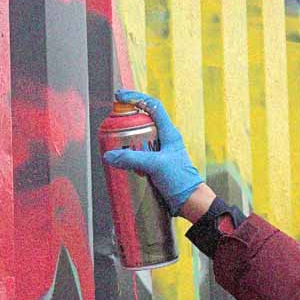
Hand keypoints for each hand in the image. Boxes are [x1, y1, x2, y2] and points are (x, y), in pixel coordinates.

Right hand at [102, 90, 204, 214]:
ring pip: (140, 140)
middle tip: (112, 125)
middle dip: (127, 121)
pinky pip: (139, 156)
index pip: (153, 106)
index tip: (120, 97)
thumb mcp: (155, 166)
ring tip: (113, 144)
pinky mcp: (155, 166)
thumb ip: (132, 159)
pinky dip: (129, 156)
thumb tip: (109, 155)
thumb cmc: (181, 180)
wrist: (190, 202)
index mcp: (169, 133)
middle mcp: (165, 140)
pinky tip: (121, 162)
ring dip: (127, 141)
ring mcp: (160, 153)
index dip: (137, 98)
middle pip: (143, 122)